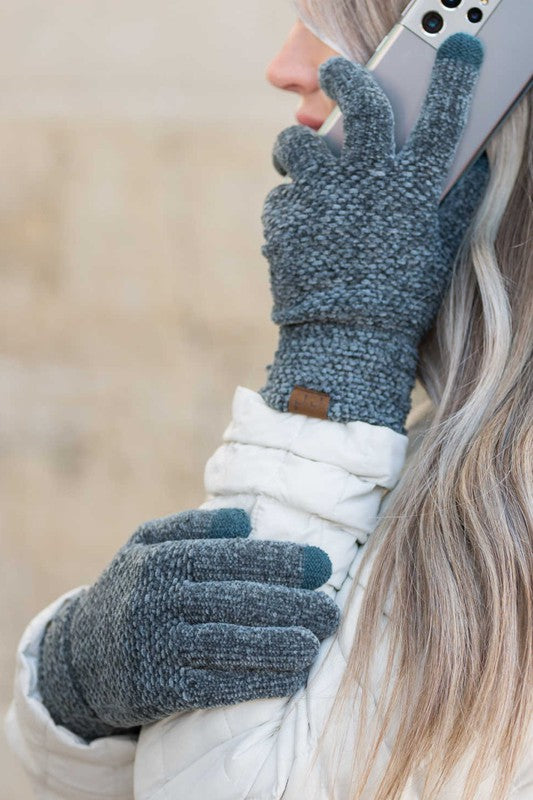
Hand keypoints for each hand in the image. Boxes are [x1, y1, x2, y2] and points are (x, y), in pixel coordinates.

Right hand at [38, 508, 338, 740]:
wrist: (78, 656)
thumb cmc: (131, 588)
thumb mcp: (147, 544)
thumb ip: (192, 526)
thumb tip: (245, 520)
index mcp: (160, 559)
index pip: (230, 556)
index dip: (280, 561)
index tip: (322, 565)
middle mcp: (157, 600)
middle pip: (236, 601)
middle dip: (292, 604)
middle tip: (331, 610)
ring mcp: (155, 646)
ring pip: (229, 644)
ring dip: (280, 645)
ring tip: (316, 642)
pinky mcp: (156, 689)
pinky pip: (215, 685)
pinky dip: (257, 681)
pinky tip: (290, 676)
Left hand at [260, 33, 488, 431]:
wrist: (347, 342)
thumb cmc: (399, 299)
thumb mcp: (435, 251)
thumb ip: (452, 204)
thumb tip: (473, 167)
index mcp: (412, 187)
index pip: (443, 115)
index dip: (455, 76)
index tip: (459, 48)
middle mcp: (369, 180)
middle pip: (358, 101)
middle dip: (346, 75)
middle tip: (336, 71)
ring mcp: (323, 195)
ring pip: (297, 143)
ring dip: (295, 150)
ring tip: (298, 165)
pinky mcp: (286, 217)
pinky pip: (282, 197)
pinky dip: (290, 210)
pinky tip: (300, 232)